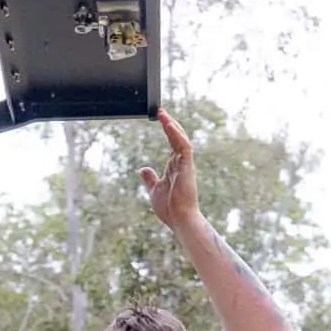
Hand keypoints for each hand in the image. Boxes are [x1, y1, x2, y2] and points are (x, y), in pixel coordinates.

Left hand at [137, 109, 200, 231]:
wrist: (179, 220)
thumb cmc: (169, 209)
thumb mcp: (154, 190)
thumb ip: (150, 178)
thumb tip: (143, 169)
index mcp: (175, 166)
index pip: (172, 142)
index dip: (167, 129)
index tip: (159, 117)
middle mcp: (182, 162)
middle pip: (177, 136)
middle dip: (169, 122)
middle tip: (160, 110)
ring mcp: (185, 164)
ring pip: (181, 138)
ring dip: (172, 125)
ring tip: (162, 113)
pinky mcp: (187, 166)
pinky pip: (183, 146)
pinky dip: (176, 135)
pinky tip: (168, 125)